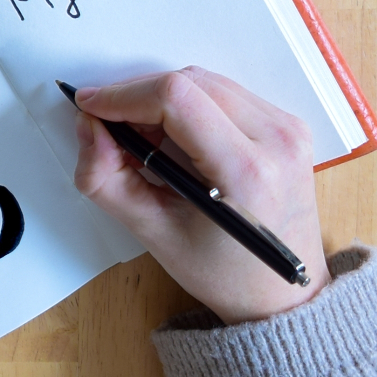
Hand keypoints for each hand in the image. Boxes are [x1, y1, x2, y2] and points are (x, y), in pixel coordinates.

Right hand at [73, 67, 329, 324]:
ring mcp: (288, 128)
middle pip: (189, 81)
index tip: (90, 107)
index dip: (123, 95)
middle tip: (112, 130)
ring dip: (162, 99)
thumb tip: (88, 127)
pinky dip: (189, 105)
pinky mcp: (288, 125)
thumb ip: (107, 180)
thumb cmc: (224, 273)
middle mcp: (277, 139)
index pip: (176, 98)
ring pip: (205, 81)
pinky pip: (225, 93)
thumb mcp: (154, 234)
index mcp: (248, 171)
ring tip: (144, 141)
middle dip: (138, 97)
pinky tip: (175, 139)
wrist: (282, 295)